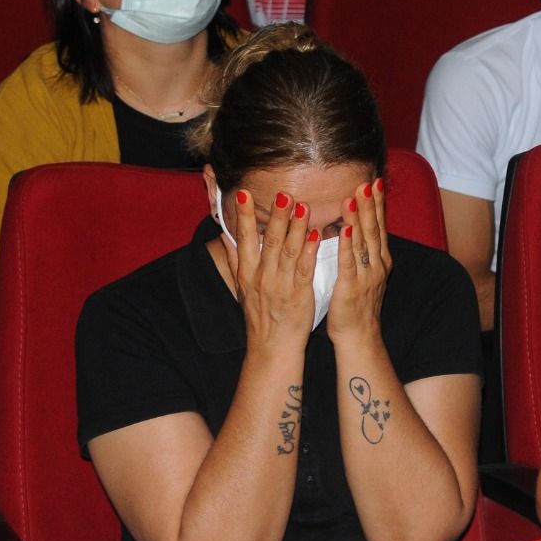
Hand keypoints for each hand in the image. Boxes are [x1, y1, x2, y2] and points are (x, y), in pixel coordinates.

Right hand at [225, 189, 320, 347]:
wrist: (272, 347)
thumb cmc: (259, 316)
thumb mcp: (241, 288)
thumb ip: (234, 260)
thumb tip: (224, 236)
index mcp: (248, 273)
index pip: (244, 239)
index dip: (244, 216)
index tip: (244, 193)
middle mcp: (263, 277)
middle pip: (270, 241)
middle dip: (276, 216)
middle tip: (282, 194)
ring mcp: (281, 285)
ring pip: (289, 251)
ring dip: (296, 227)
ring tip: (302, 205)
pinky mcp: (299, 294)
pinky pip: (305, 269)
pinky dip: (310, 251)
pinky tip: (316, 235)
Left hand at [327, 178, 390, 342]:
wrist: (359, 336)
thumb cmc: (357, 304)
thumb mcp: (365, 272)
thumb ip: (362, 250)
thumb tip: (354, 226)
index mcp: (380, 260)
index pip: (379, 226)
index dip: (377, 204)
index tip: (374, 182)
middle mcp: (377, 264)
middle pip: (374, 229)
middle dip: (370, 204)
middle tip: (366, 182)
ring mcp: (366, 276)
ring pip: (363, 242)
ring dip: (359, 218)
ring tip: (355, 197)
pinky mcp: (351, 287)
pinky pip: (349, 262)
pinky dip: (348, 245)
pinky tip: (346, 230)